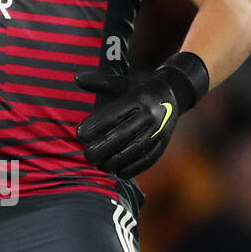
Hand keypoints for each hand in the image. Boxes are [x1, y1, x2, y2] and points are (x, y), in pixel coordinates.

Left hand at [75, 52, 208, 177]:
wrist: (175, 92)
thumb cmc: (140, 88)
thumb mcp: (122, 82)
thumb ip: (99, 82)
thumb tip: (75, 78)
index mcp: (137, 98)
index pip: (113, 114)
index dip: (95, 125)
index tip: (79, 134)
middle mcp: (150, 114)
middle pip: (123, 134)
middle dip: (103, 147)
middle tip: (87, 155)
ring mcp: (158, 129)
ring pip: (136, 149)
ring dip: (116, 160)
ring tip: (101, 166)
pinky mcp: (164, 142)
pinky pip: (149, 158)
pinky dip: (134, 167)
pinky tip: (120, 172)